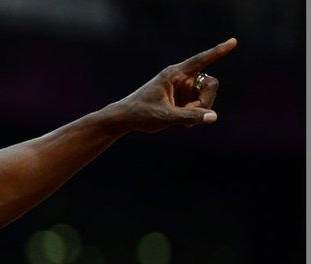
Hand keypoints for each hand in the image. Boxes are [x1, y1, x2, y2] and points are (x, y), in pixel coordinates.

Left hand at [113, 38, 236, 132]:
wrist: (126, 119)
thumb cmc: (141, 114)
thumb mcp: (165, 117)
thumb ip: (189, 117)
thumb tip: (213, 117)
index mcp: (174, 74)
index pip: (201, 60)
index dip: (219, 51)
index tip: (233, 41)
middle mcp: (181, 77)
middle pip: (210, 84)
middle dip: (206, 101)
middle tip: (192, 116)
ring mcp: (184, 88)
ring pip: (207, 95)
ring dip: (200, 110)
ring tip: (183, 122)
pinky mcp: (183, 98)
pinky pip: (200, 104)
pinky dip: (196, 114)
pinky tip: (184, 124)